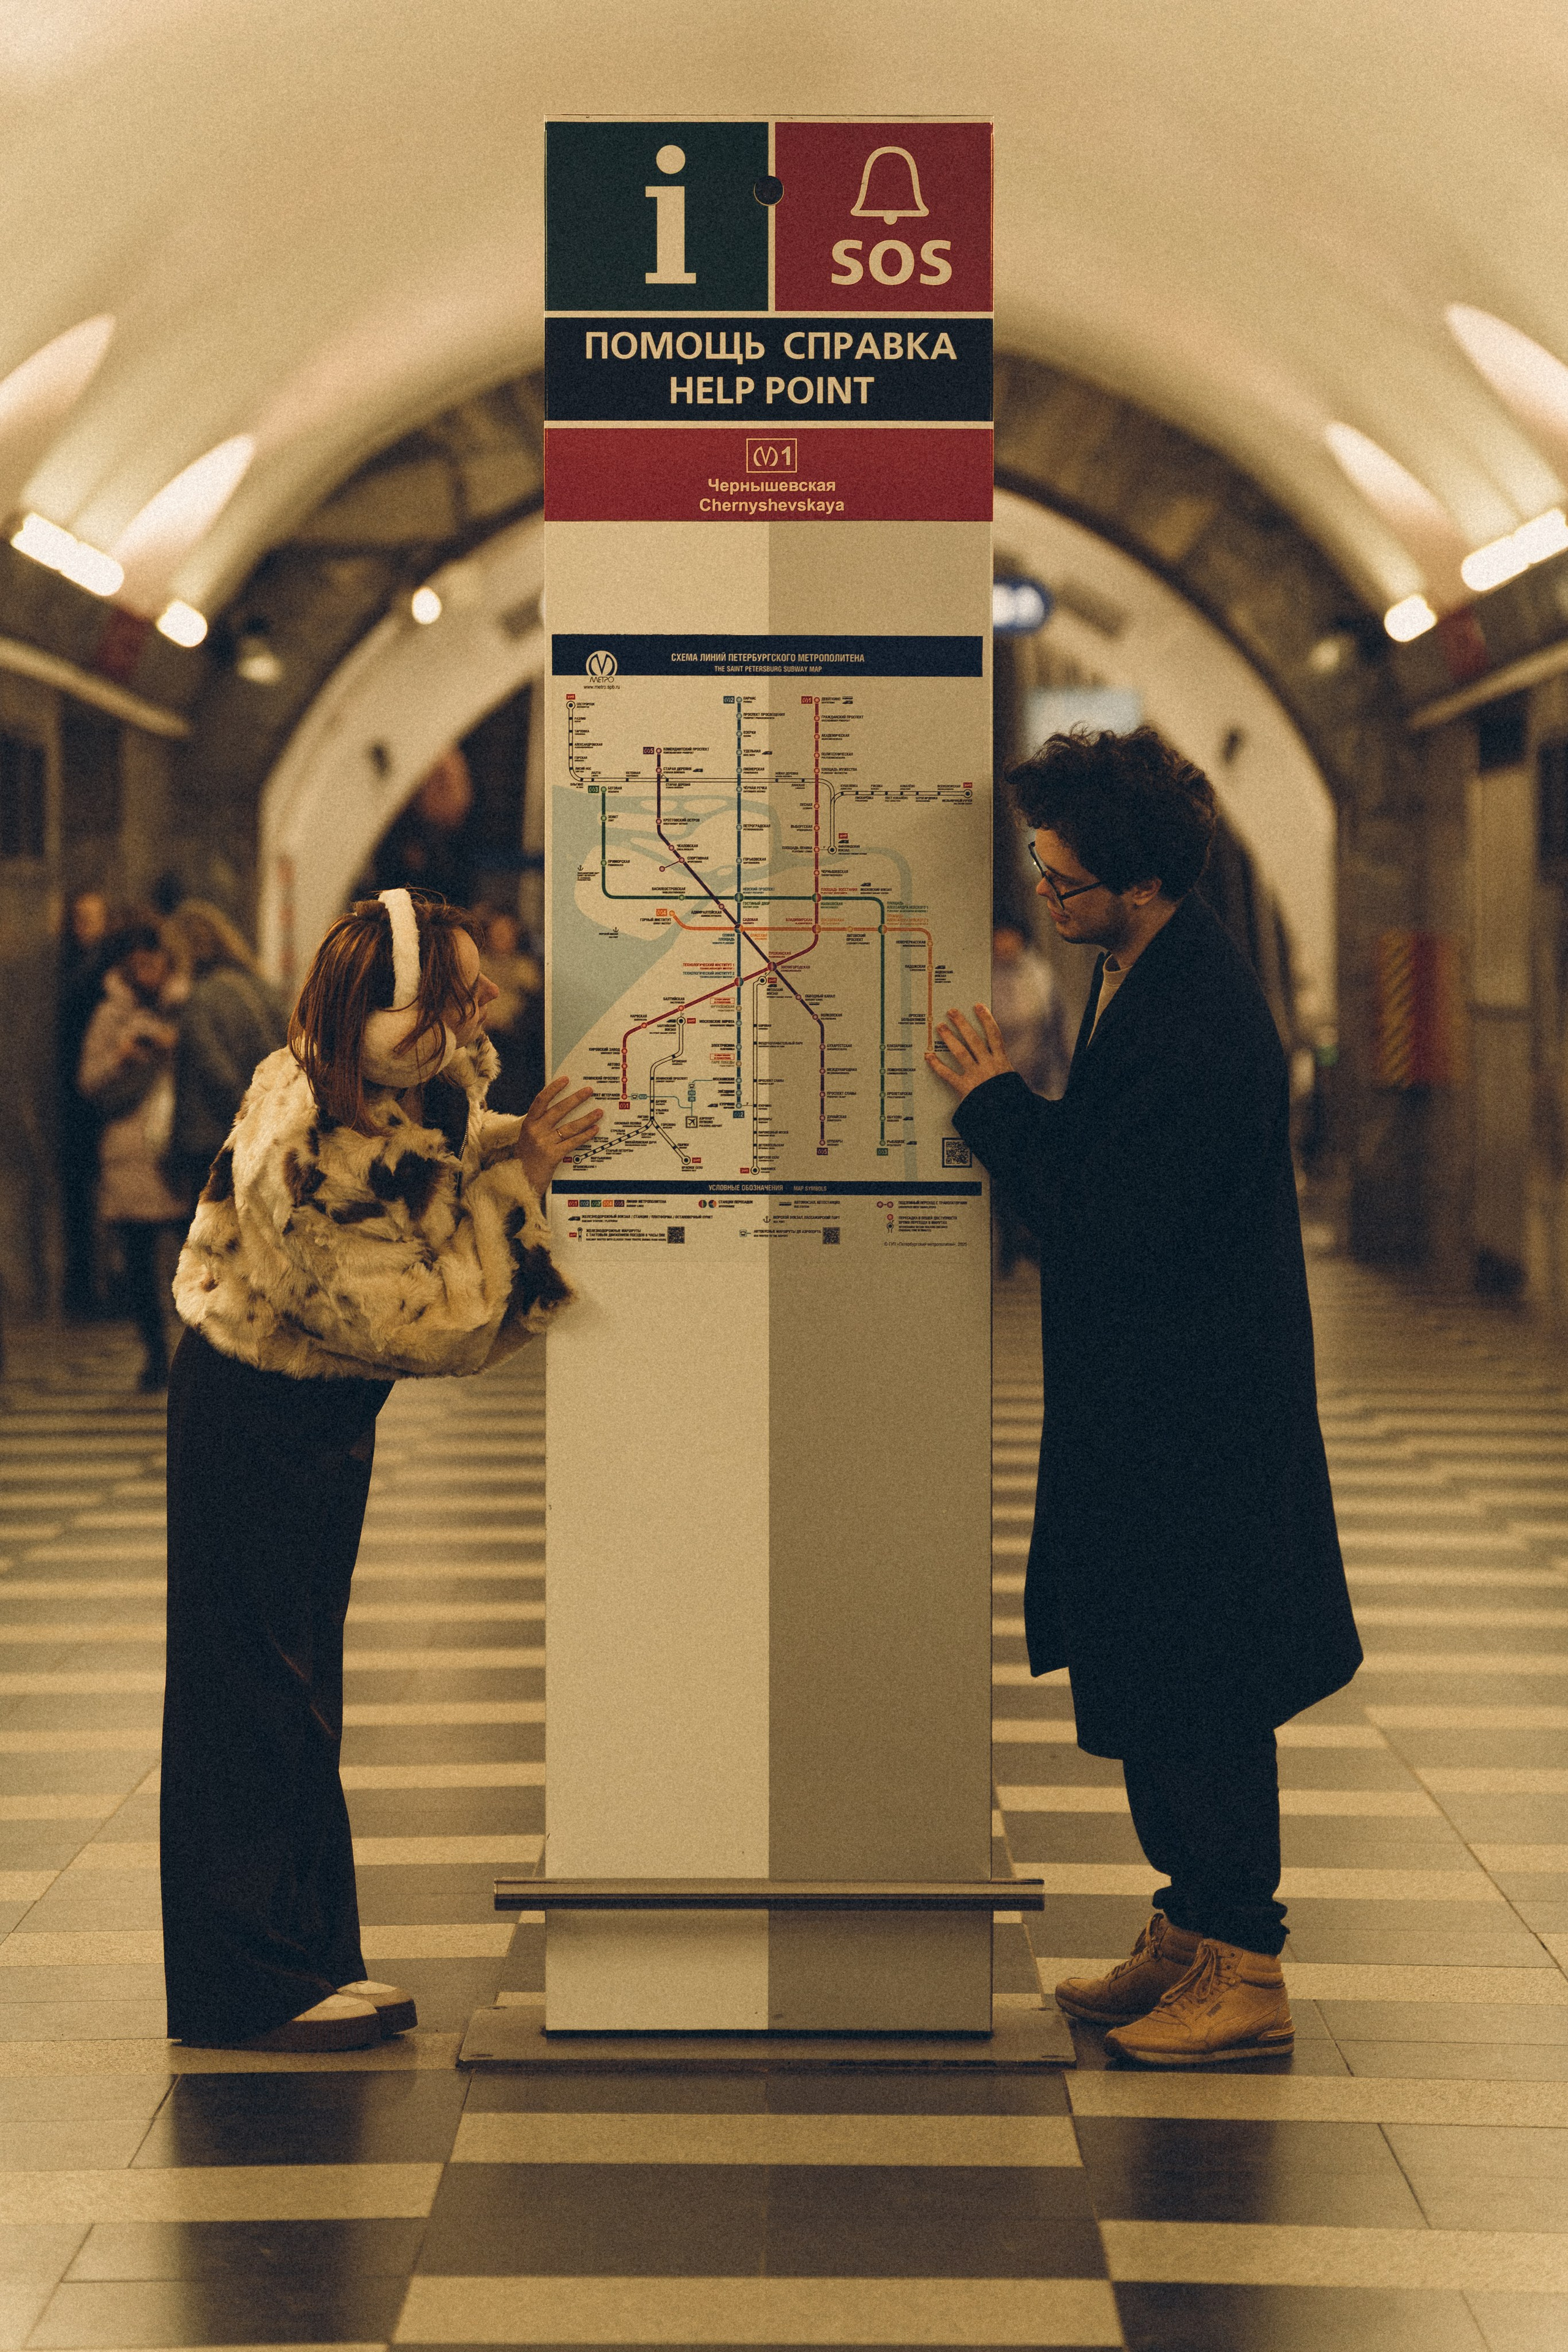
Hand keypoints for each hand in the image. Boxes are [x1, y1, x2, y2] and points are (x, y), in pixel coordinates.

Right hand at [515, 1075, 602, 1193]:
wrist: (518, 1181)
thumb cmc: (525, 1160)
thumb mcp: (527, 1139)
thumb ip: (539, 1126)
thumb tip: (558, 1111)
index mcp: (528, 1124)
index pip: (541, 1101)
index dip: (553, 1089)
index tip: (565, 1080)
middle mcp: (535, 1131)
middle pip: (559, 1110)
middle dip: (576, 1099)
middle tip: (589, 1091)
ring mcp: (544, 1143)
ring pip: (569, 1126)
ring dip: (586, 1118)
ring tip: (598, 1112)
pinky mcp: (553, 1155)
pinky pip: (572, 1142)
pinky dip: (585, 1135)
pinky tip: (594, 1130)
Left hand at [926, 1004, 1014, 1100]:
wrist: (1007, 1117)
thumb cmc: (1010, 1100)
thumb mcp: (1010, 1080)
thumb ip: (1002, 1067)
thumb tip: (995, 1054)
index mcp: (1002, 1062)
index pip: (994, 1035)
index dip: (986, 1019)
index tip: (978, 1007)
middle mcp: (988, 1066)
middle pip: (974, 1040)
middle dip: (962, 1024)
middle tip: (952, 1012)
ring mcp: (976, 1076)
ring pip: (961, 1053)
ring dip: (949, 1038)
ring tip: (940, 1027)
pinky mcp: (965, 1089)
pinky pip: (948, 1075)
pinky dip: (937, 1065)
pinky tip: (928, 1056)